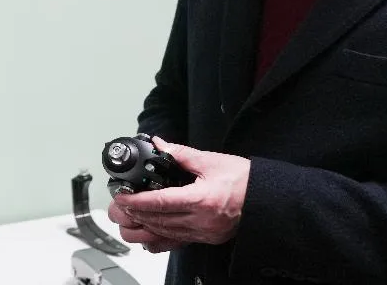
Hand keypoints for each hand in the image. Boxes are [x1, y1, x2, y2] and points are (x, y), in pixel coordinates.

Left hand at [107, 137, 248, 250]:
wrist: (267, 199)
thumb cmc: (245, 180)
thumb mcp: (212, 161)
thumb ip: (182, 153)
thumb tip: (161, 145)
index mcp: (202, 199)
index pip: (160, 202)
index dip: (137, 200)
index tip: (122, 196)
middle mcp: (202, 220)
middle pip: (159, 220)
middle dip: (135, 213)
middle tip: (119, 205)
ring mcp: (205, 233)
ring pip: (166, 234)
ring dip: (144, 226)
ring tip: (129, 216)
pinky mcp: (207, 238)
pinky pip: (178, 241)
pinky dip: (160, 236)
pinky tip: (150, 231)